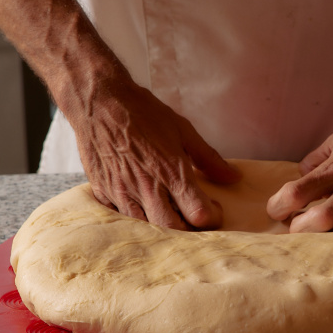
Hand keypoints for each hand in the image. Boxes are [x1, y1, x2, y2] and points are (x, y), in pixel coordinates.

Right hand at [67, 70, 239, 229]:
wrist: (99, 102)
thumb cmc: (143, 113)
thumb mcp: (183, 130)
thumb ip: (209, 158)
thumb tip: (233, 176)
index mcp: (171, 172)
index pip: (199, 214)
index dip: (213, 216)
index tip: (213, 207)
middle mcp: (147, 187)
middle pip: (173, 229)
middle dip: (190, 229)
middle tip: (194, 215)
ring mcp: (123, 192)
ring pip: (147, 228)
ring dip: (163, 226)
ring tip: (171, 212)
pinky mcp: (104, 192)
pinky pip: (123, 217)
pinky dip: (138, 217)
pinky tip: (144, 205)